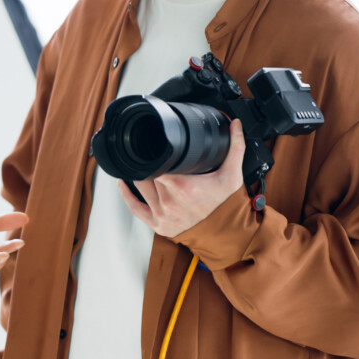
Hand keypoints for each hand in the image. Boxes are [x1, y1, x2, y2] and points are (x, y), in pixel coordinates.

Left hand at [118, 119, 245, 237]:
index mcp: (183, 186)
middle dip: (154, 165)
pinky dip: (127, 195)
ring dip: (141, 176)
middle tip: (158, 159)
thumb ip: (235, 148)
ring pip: (141, 187)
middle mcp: (168, 200)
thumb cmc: (224, 205)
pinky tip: (123, 183)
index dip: (158, 154)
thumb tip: (235, 125)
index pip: (160, 163)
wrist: (223, 233)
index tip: (159, 147)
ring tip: (143, 166)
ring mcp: (161, 213)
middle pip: (150, 173)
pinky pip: (135, 208)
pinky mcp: (157, 224)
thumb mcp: (232, 175)